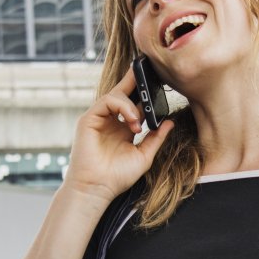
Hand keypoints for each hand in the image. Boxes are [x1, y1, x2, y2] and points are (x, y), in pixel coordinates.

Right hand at [61, 68, 175, 207]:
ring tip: (138, 123)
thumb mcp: (144, 155)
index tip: (159, 82)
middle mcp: (110, 120)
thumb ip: (156, 138)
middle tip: (150, 70)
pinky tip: (132, 120)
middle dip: (136, 80)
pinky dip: (122, 106)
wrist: (98, 188)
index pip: (134, 103)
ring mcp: (98, 118)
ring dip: (132, 105)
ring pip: (116, 95)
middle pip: (123, 92)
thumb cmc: (117, 176)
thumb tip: (170, 122)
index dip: (144, 92)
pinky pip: (106, 101)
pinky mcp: (88, 119)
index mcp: (122, 128)